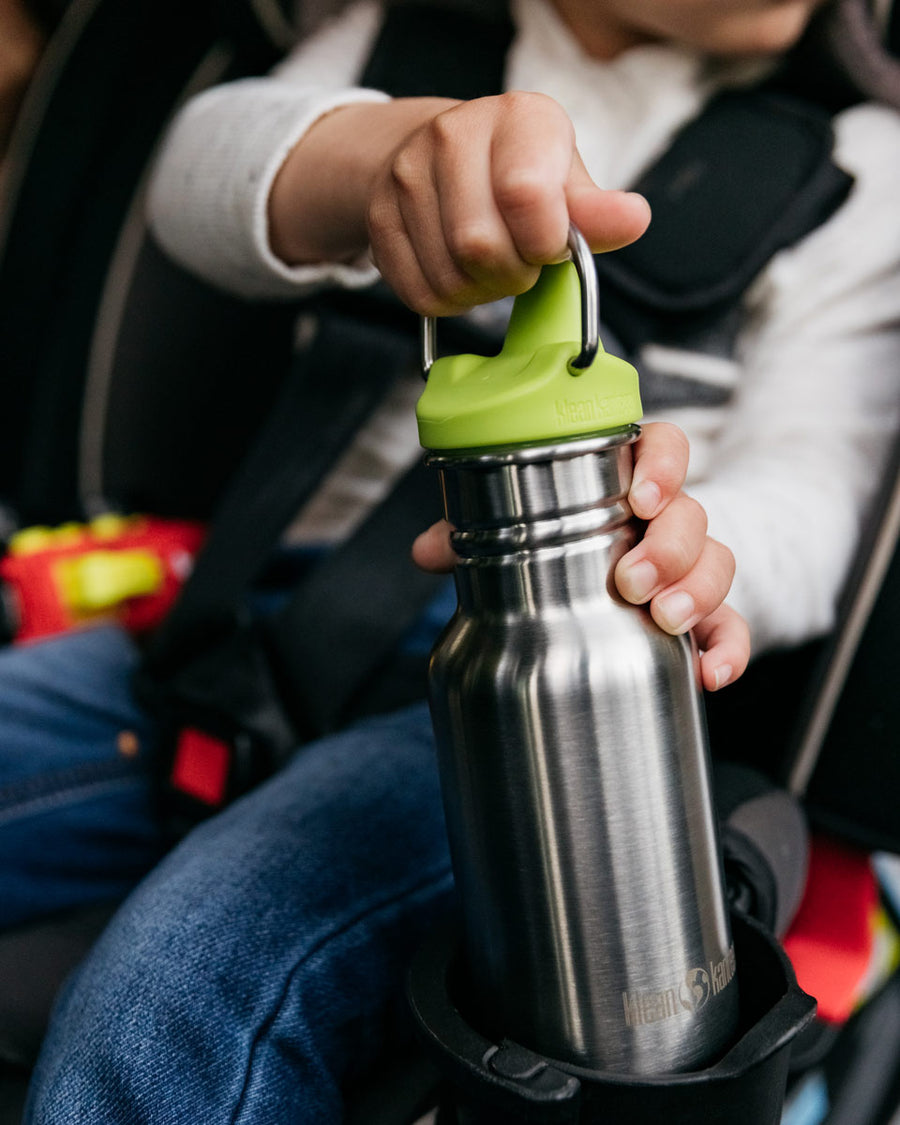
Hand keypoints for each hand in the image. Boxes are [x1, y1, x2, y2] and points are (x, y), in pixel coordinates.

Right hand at [269, 93, 649, 311]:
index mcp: (517, 117)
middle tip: (521, 262)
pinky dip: (450, 300)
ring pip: (449, 277)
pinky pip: (420, 293)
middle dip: (512, 274)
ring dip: (480, 292)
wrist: (444, 158)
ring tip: (492, 266)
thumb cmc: (522, 173)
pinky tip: (462, 272)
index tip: (550, 246)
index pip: (524, 194)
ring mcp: (406, 176)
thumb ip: (597, 211)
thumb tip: (632, 220)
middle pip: (480, 246)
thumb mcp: (568, 182)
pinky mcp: (380, 219)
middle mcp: (452, 134)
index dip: (543, 241)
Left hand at [412, 422, 749, 691]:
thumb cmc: (564, 546)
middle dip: (668, 546)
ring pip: (716, 563)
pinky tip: (711, 673)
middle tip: (630, 580)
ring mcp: (689, 568)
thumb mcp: (517, 535)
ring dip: (695, 590)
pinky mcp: (705, 615)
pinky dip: (728, 649)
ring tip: (662, 618)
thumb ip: (474, 536)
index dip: (663, 464)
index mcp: (626, 486)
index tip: (642, 496)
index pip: (663, 448)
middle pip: (691, 514)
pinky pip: (732, 626)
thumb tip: (427, 551)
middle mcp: (665, 522)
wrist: (608, 594)